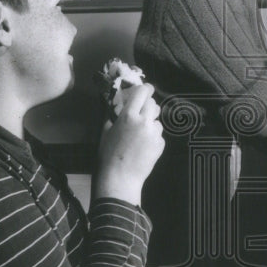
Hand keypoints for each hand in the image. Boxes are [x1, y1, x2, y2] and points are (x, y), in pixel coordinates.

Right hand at [93, 83, 164, 205]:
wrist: (120, 177)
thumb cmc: (108, 154)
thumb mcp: (106, 131)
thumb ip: (114, 114)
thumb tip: (120, 104)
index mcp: (128, 115)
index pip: (142, 91)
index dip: (145, 89)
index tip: (145, 90)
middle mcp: (144, 121)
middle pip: (153, 103)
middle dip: (147, 106)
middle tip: (140, 114)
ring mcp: (154, 133)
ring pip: (157, 120)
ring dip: (150, 123)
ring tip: (139, 135)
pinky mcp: (161, 144)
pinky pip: (158, 134)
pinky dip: (153, 137)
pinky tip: (143, 147)